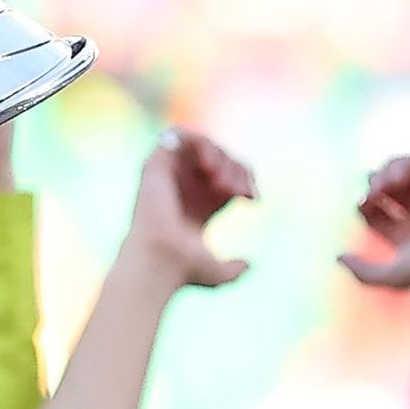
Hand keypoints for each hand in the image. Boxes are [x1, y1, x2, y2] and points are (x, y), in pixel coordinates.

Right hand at [121, 129, 254, 288]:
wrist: (161, 260)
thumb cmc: (184, 269)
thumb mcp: (218, 274)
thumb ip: (234, 271)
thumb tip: (249, 265)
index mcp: (201, 205)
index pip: (230, 177)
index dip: (246, 181)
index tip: (252, 200)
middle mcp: (186, 187)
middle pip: (222, 159)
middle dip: (237, 170)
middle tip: (238, 192)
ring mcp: (171, 174)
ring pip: (205, 145)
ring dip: (222, 158)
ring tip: (223, 182)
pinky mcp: (157, 164)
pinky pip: (179, 134)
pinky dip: (201, 145)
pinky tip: (209, 168)